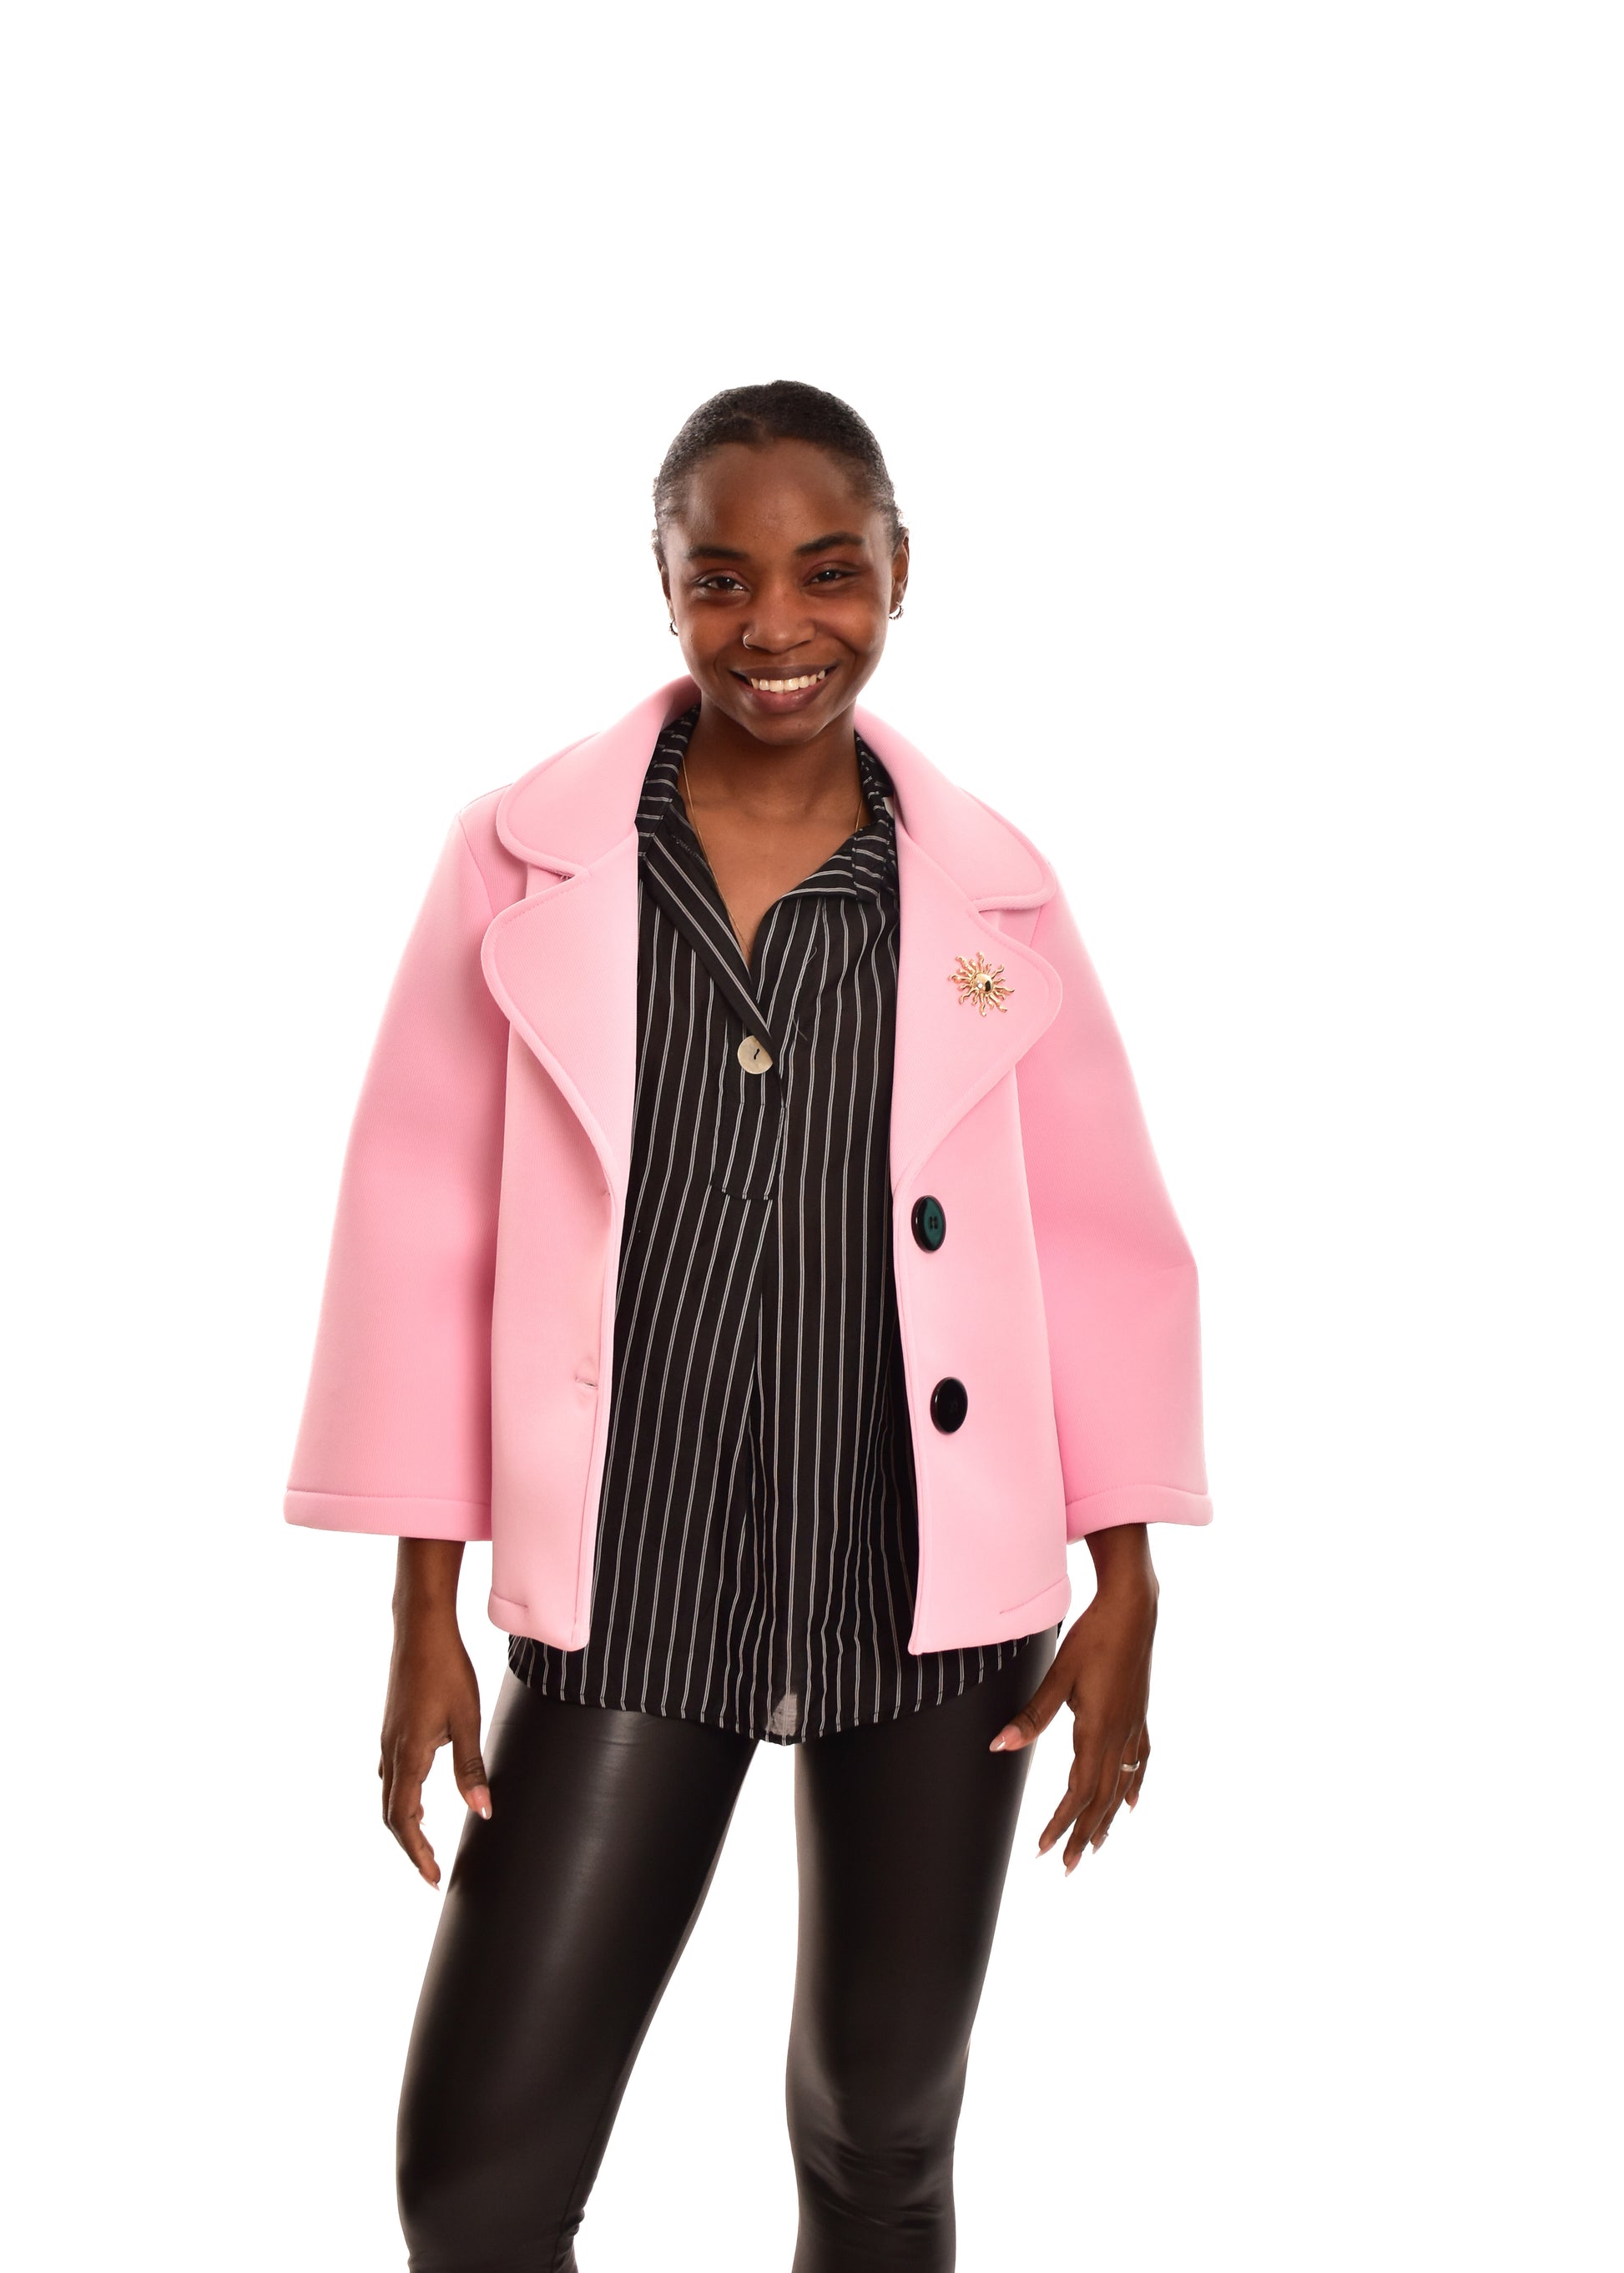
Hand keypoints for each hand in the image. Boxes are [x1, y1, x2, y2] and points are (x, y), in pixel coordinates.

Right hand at [379, 1540, 491, 1886]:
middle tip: (431, 1870)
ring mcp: (388, 1740)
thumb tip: (482, 1810)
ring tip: (427, 1840)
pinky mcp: (392, 1728)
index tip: (432, 1878)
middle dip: (410, 1846)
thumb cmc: (447, 1670)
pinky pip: (390, 1775)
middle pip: (391, 1814)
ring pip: (389, 1795)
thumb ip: (470, 1767)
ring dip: (405, 1822)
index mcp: (409, 1755)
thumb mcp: (467, 1720)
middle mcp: (392, 1752)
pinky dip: (402, 1797)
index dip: (416, 1852)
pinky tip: (420, 1796)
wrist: (421, 1630)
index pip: (405, 1819)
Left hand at [988, 1524, 1157, 1875]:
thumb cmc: (1094, 1638)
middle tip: (1069, 1866)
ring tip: (1096, 1846)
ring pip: (1120, 1786)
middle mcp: (1119, 1737)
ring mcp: (1134, 1727)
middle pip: (1101, 1799)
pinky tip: (1132, 1803)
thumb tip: (1000, 1746)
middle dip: (1084, 1834)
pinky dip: (1134, 1787)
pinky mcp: (1140, 1715)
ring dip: (1107, 1819)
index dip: (1061, 1823)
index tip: (1046, 1849)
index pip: (1077, 1792)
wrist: (1134, 1610)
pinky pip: (1139, 1763)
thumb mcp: (1058, 1676)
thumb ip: (1032, 1716)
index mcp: (1097, 1731)